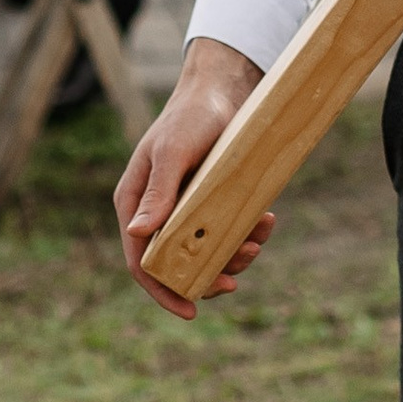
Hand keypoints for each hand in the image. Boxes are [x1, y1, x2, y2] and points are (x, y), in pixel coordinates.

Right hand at [113, 37, 266, 320]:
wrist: (224, 90)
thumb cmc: (190, 116)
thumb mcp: (173, 152)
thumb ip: (158, 192)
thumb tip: (138, 235)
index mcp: (135, 205)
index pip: (140, 262)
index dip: (162, 290)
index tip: (190, 312)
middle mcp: (158, 214)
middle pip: (177, 266)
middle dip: (208, 276)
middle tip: (236, 280)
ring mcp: (187, 211)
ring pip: (207, 253)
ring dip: (235, 256)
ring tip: (258, 239)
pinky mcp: (214, 204)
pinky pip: (229, 233)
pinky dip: (249, 234)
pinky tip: (267, 219)